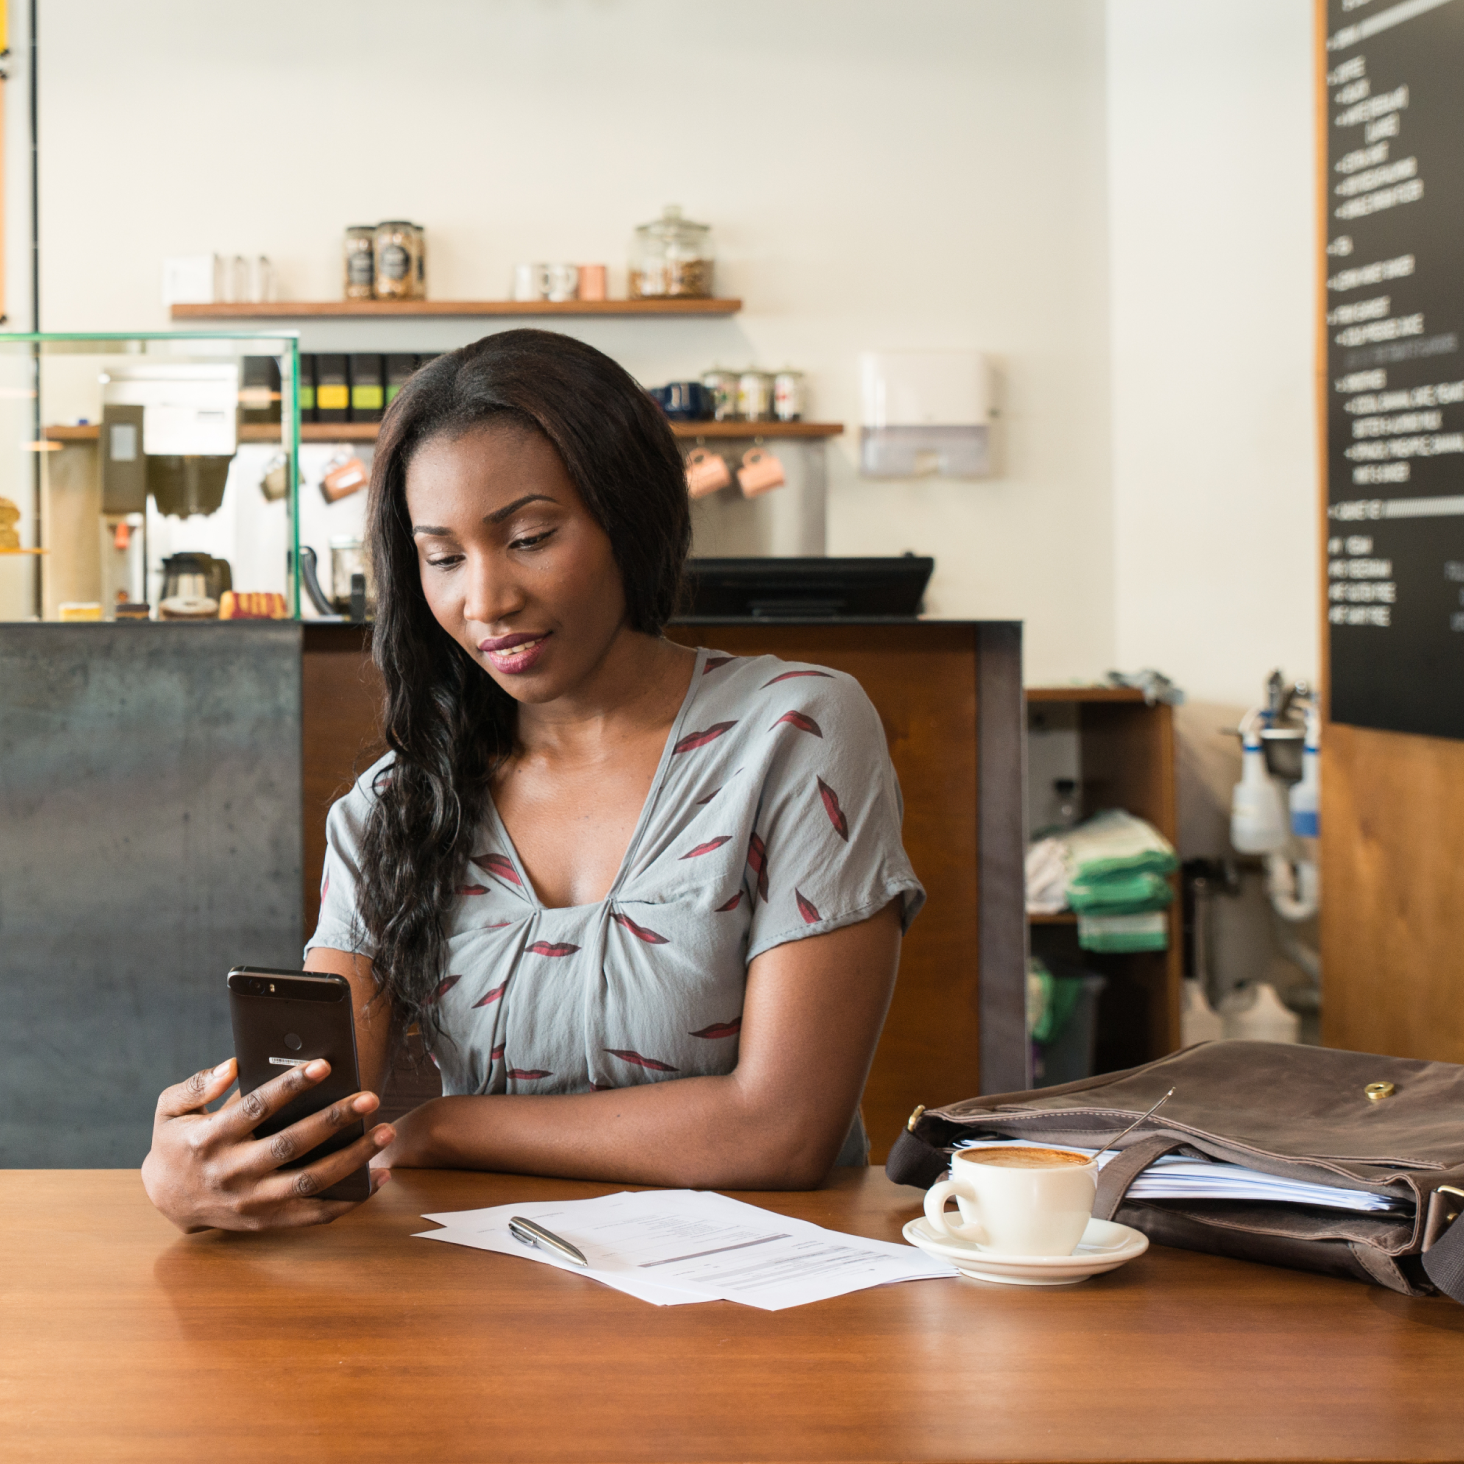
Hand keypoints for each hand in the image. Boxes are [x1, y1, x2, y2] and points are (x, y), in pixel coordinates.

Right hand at [141, 1057, 393, 1232]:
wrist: (165, 1200)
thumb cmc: (177, 1143)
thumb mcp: (169, 1109)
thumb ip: (196, 1085)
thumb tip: (233, 1065)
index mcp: (209, 1139)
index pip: (256, 1108)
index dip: (290, 1086)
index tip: (324, 1065)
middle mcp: (232, 1172)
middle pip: (291, 1145)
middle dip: (333, 1120)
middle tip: (370, 1097)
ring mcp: (252, 1202)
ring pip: (310, 1181)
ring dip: (353, 1159)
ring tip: (385, 1132)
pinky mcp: (267, 1221)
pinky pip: (315, 1214)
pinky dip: (351, 1200)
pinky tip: (379, 1177)